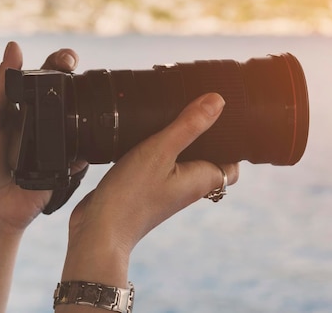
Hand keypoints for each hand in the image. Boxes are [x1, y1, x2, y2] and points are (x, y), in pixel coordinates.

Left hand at [0, 42, 86, 231]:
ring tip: (87, 98)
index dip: (59, 63)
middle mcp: (47, 120)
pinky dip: (89, 146)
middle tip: (76, 69)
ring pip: (82, 118)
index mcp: (26, 106)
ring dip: (88, 106)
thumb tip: (13, 47)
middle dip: (78, 77)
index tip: (67, 59)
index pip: (47, 76)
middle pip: (70, 92)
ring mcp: (60, 142)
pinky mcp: (70, 165)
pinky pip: (86, 152)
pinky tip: (90, 138)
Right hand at [59, 92, 238, 290]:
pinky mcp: (146, 187)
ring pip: (182, 159)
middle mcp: (188, 185)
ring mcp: (167, 188)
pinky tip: (142, 135)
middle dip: (204, 135)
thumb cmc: (132, 195)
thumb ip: (189, 125)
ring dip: (178, 140)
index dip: (232, 141)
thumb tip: (218, 101)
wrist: (99, 229)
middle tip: (194, 108)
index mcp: (202, 178)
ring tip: (169, 115)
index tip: (224, 117)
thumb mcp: (161, 150)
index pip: (232, 163)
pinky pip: (160, 164)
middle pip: (208, 157)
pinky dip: (156, 148)